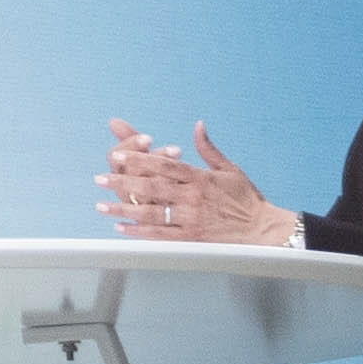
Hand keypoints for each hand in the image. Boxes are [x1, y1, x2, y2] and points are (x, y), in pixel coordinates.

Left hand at [101, 121, 287, 246]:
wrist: (264, 229)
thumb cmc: (246, 198)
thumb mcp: (230, 168)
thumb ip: (209, 148)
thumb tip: (198, 125)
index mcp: (200, 177)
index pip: (165, 165)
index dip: (140, 159)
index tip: (118, 154)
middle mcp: (193, 197)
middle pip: (152, 187)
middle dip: (122, 182)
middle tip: (99, 179)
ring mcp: (191, 219)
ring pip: (151, 212)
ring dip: (123, 209)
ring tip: (101, 206)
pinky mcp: (192, 238)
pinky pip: (161, 235)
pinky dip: (139, 232)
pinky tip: (121, 229)